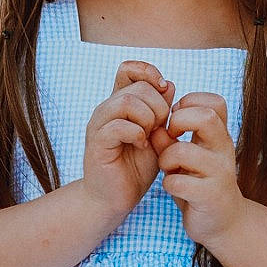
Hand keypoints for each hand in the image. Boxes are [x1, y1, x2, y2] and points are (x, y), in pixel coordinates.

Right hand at [80, 60, 175, 226]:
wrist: (115, 198)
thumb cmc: (136, 167)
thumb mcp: (156, 135)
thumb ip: (161, 110)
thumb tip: (169, 84)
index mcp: (119, 103)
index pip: (129, 68)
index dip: (149, 73)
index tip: (165, 92)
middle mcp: (106, 109)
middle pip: (137, 87)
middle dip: (158, 106)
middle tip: (160, 127)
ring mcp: (99, 125)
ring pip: (127, 102)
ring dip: (148, 118)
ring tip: (151, 136)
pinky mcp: (97, 143)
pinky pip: (119, 126)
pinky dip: (137, 134)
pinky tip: (142, 147)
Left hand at [154, 91, 246, 250]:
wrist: (223, 223)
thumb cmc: (200, 185)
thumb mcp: (185, 159)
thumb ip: (170, 140)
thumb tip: (154, 127)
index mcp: (219, 137)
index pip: (214, 102)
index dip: (189, 103)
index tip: (175, 120)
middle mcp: (224, 150)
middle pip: (206, 116)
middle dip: (178, 122)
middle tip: (170, 138)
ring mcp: (220, 173)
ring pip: (184, 151)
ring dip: (166, 158)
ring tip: (168, 168)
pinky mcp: (210, 196)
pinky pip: (179, 182)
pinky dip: (169, 184)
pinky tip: (172, 188)